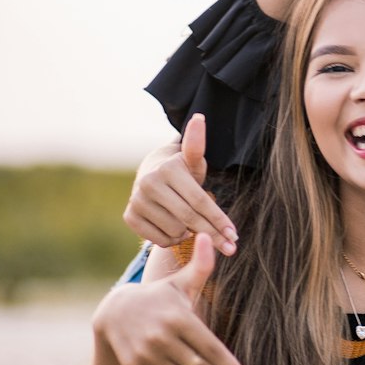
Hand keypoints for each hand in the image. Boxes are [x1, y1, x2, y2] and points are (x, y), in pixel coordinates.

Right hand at [94, 234, 251, 364]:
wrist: (114, 312)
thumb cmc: (160, 297)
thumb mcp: (180, 283)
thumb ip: (201, 266)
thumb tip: (212, 238)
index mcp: (179, 318)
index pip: (212, 348)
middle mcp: (163, 337)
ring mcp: (147, 354)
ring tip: (195, 364)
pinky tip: (169, 361)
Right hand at [123, 114, 237, 253]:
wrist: (151, 175)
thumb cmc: (182, 171)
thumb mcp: (193, 160)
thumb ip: (198, 145)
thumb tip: (200, 117)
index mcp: (167, 169)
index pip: (200, 201)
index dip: (219, 220)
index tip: (235, 235)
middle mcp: (148, 183)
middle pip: (189, 218)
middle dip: (213, 234)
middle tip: (230, 247)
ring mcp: (136, 200)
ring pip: (175, 232)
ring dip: (190, 235)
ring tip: (194, 227)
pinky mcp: (128, 216)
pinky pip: (158, 240)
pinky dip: (172, 240)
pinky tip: (178, 231)